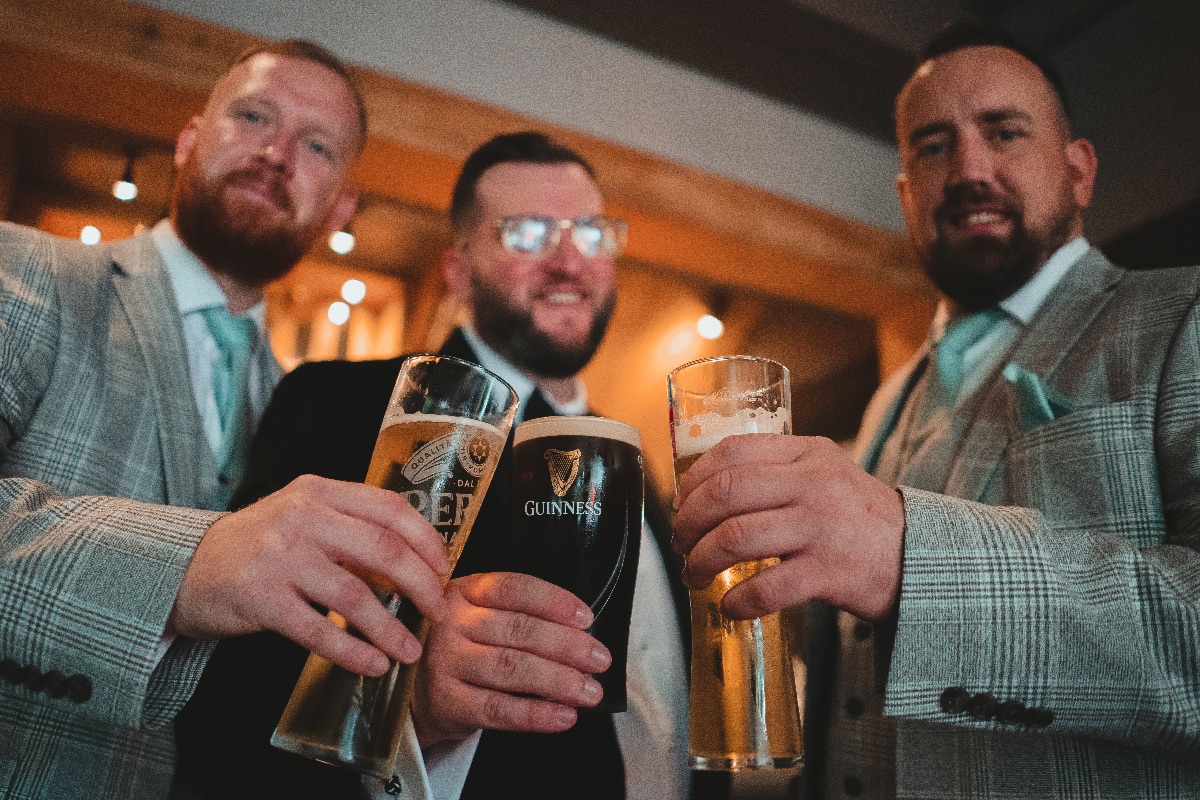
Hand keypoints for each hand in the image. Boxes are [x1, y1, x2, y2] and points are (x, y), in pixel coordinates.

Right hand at [168, 474, 450, 675]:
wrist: (184, 569)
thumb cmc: (257, 545)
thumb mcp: (302, 515)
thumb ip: (349, 526)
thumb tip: (415, 559)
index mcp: (319, 491)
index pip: (390, 508)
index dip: (426, 540)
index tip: (444, 568)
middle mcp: (301, 517)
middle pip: (382, 549)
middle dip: (420, 585)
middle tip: (438, 610)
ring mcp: (279, 557)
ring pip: (355, 596)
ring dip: (390, 628)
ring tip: (409, 650)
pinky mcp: (260, 599)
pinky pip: (319, 631)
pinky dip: (352, 652)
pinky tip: (372, 665)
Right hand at [410, 572, 610, 749]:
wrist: (413, 689)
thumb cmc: (461, 647)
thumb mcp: (480, 615)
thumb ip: (521, 615)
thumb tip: (581, 632)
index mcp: (466, 591)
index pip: (515, 589)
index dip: (554, 601)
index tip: (586, 618)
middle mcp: (451, 622)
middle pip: (519, 630)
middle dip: (568, 646)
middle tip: (599, 659)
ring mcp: (446, 662)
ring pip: (512, 668)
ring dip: (559, 680)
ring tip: (589, 690)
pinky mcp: (446, 702)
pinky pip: (498, 710)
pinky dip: (536, 715)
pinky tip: (563, 716)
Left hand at [672, 434, 904, 622]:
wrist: (920, 557)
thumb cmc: (859, 519)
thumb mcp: (825, 473)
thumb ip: (777, 471)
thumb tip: (704, 491)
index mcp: (807, 453)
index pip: (733, 451)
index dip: (694, 479)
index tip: (680, 502)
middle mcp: (813, 484)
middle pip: (725, 493)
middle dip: (689, 522)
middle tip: (680, 543)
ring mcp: (821, 528)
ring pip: (736, 538)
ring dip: (702, 561)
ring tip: (695, 575)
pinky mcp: (829, 573)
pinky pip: (766, 588)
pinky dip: (737, 601)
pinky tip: (729, 605)